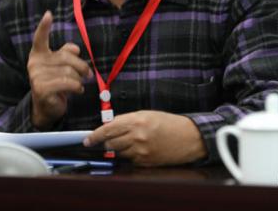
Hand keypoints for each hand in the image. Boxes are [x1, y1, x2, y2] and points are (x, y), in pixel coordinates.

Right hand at [27, 11, 92, 128]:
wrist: (47, 107)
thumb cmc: (56, 82)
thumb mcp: (60, 66)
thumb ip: (66, 53)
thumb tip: (74, 49)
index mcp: (38, 55)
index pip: (40, 38)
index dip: (44, 26)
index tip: (48, 14)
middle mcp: (34, 63)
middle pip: (67, 57)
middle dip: (81, 66)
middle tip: (87, 74)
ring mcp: (36, 76)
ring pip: (69, 71)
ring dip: (79, 79)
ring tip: (78, 85)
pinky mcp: (42, 89)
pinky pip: (68, 83)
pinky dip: (77, 87)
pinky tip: (77, 90)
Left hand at [83, 110, 206, 165]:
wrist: (189, 137)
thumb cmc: (169, 123)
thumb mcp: (147, 114)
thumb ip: (127, 121)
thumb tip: (109, 127)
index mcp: (136, 121)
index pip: (107, 130)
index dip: (94, 136)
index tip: (87, 140)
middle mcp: (137, 136)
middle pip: (110, 144)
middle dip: (107, 142)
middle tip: (110, 140)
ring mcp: (141, 151)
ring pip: (118, 153)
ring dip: (119, 149)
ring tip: (131, 142)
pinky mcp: (146, 162)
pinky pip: (129, 160)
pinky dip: (130, 155)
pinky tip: (140, 149)